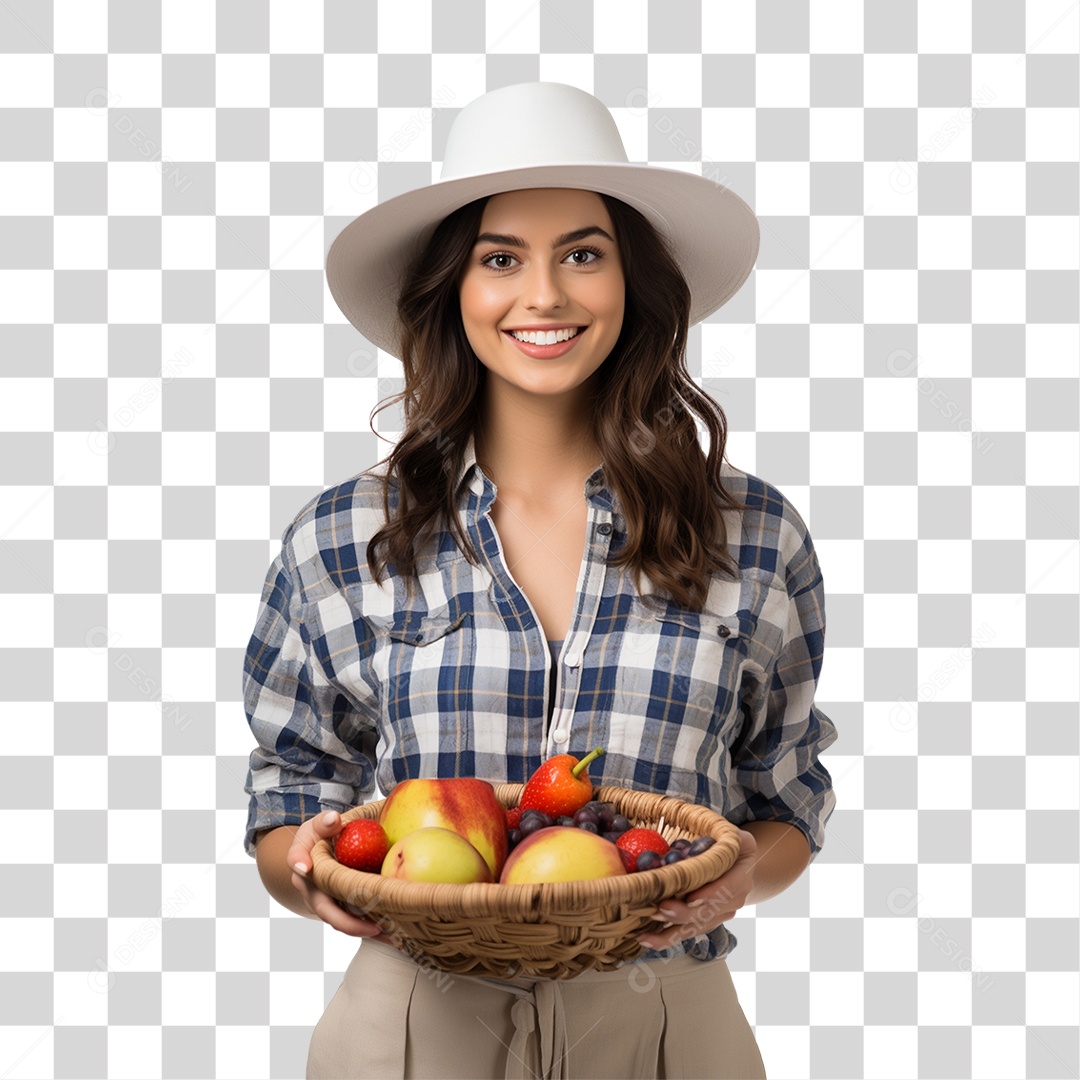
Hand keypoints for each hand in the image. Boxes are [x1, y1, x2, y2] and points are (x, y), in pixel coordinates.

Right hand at [288, 810, 399, 943]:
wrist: (320, 856)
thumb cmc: (324, 837)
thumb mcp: (323, 824)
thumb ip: (327, 821)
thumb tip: (334, 819)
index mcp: (302, 859)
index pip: (297, 859)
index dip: (299, 862)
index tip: (305, 866)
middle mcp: (308, 886)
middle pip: (323, 907)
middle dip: (347, 921)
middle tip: (374, 926)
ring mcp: (321, 901)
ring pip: (338, 920)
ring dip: (362, 930)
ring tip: (390, 934)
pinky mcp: (336, 909)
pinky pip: (350, 922)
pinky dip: (368, 928)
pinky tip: (392, 933)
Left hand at [637, 828, 757, 949]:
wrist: (741, 865)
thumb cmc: (730, 844)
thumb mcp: (732, 834)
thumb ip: (719, 833)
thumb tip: (689, 824)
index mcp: (742, 876)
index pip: (728, 888)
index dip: (711, 894)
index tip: (691, 897)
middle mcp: (734, 900)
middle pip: (709, 912)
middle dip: (683, 913)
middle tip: (660, 908)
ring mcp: (720, 914)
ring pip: (696, 927)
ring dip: (670, 933)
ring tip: (646, 935)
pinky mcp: (706, 921)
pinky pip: (688, 932)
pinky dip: (667, 937)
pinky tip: (647, 940)